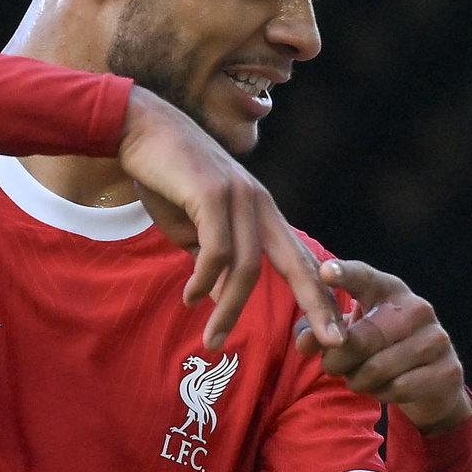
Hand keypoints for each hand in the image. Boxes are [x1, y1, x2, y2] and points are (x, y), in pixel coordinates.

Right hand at [117, 86, 345, 352]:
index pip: (301, 260)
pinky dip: (205, 280)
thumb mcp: (194, 227)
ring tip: (214, 339)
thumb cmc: (166, 179)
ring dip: (230, 308)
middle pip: (299, 264)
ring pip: (248, 267)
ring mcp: (239, 197)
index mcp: (264, 214)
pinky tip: (191, 298)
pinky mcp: (212, 193)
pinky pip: (216, 250)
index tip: (333, 330)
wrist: (139, 129)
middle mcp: (260, 205)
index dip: (319, 296)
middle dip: (318, 305)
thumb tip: (217, 296)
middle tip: (331, 342)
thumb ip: (211, 259)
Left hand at [308, 258, 471, 432]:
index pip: (364, 277)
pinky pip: (397, 389)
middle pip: (363, 338)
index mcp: (390, 290)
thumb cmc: (384, 349)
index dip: (344, 274)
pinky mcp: (447, 370)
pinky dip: (382, 394)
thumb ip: (324, 333)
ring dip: (359, 380)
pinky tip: (385, 388)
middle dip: (338, 359)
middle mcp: (418, 309)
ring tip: (360, 379)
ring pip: (378, 368)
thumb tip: (304, 343)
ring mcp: (437, 339)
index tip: (324, 272)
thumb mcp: (353, 335)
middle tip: (332, 368)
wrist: (436, 381)